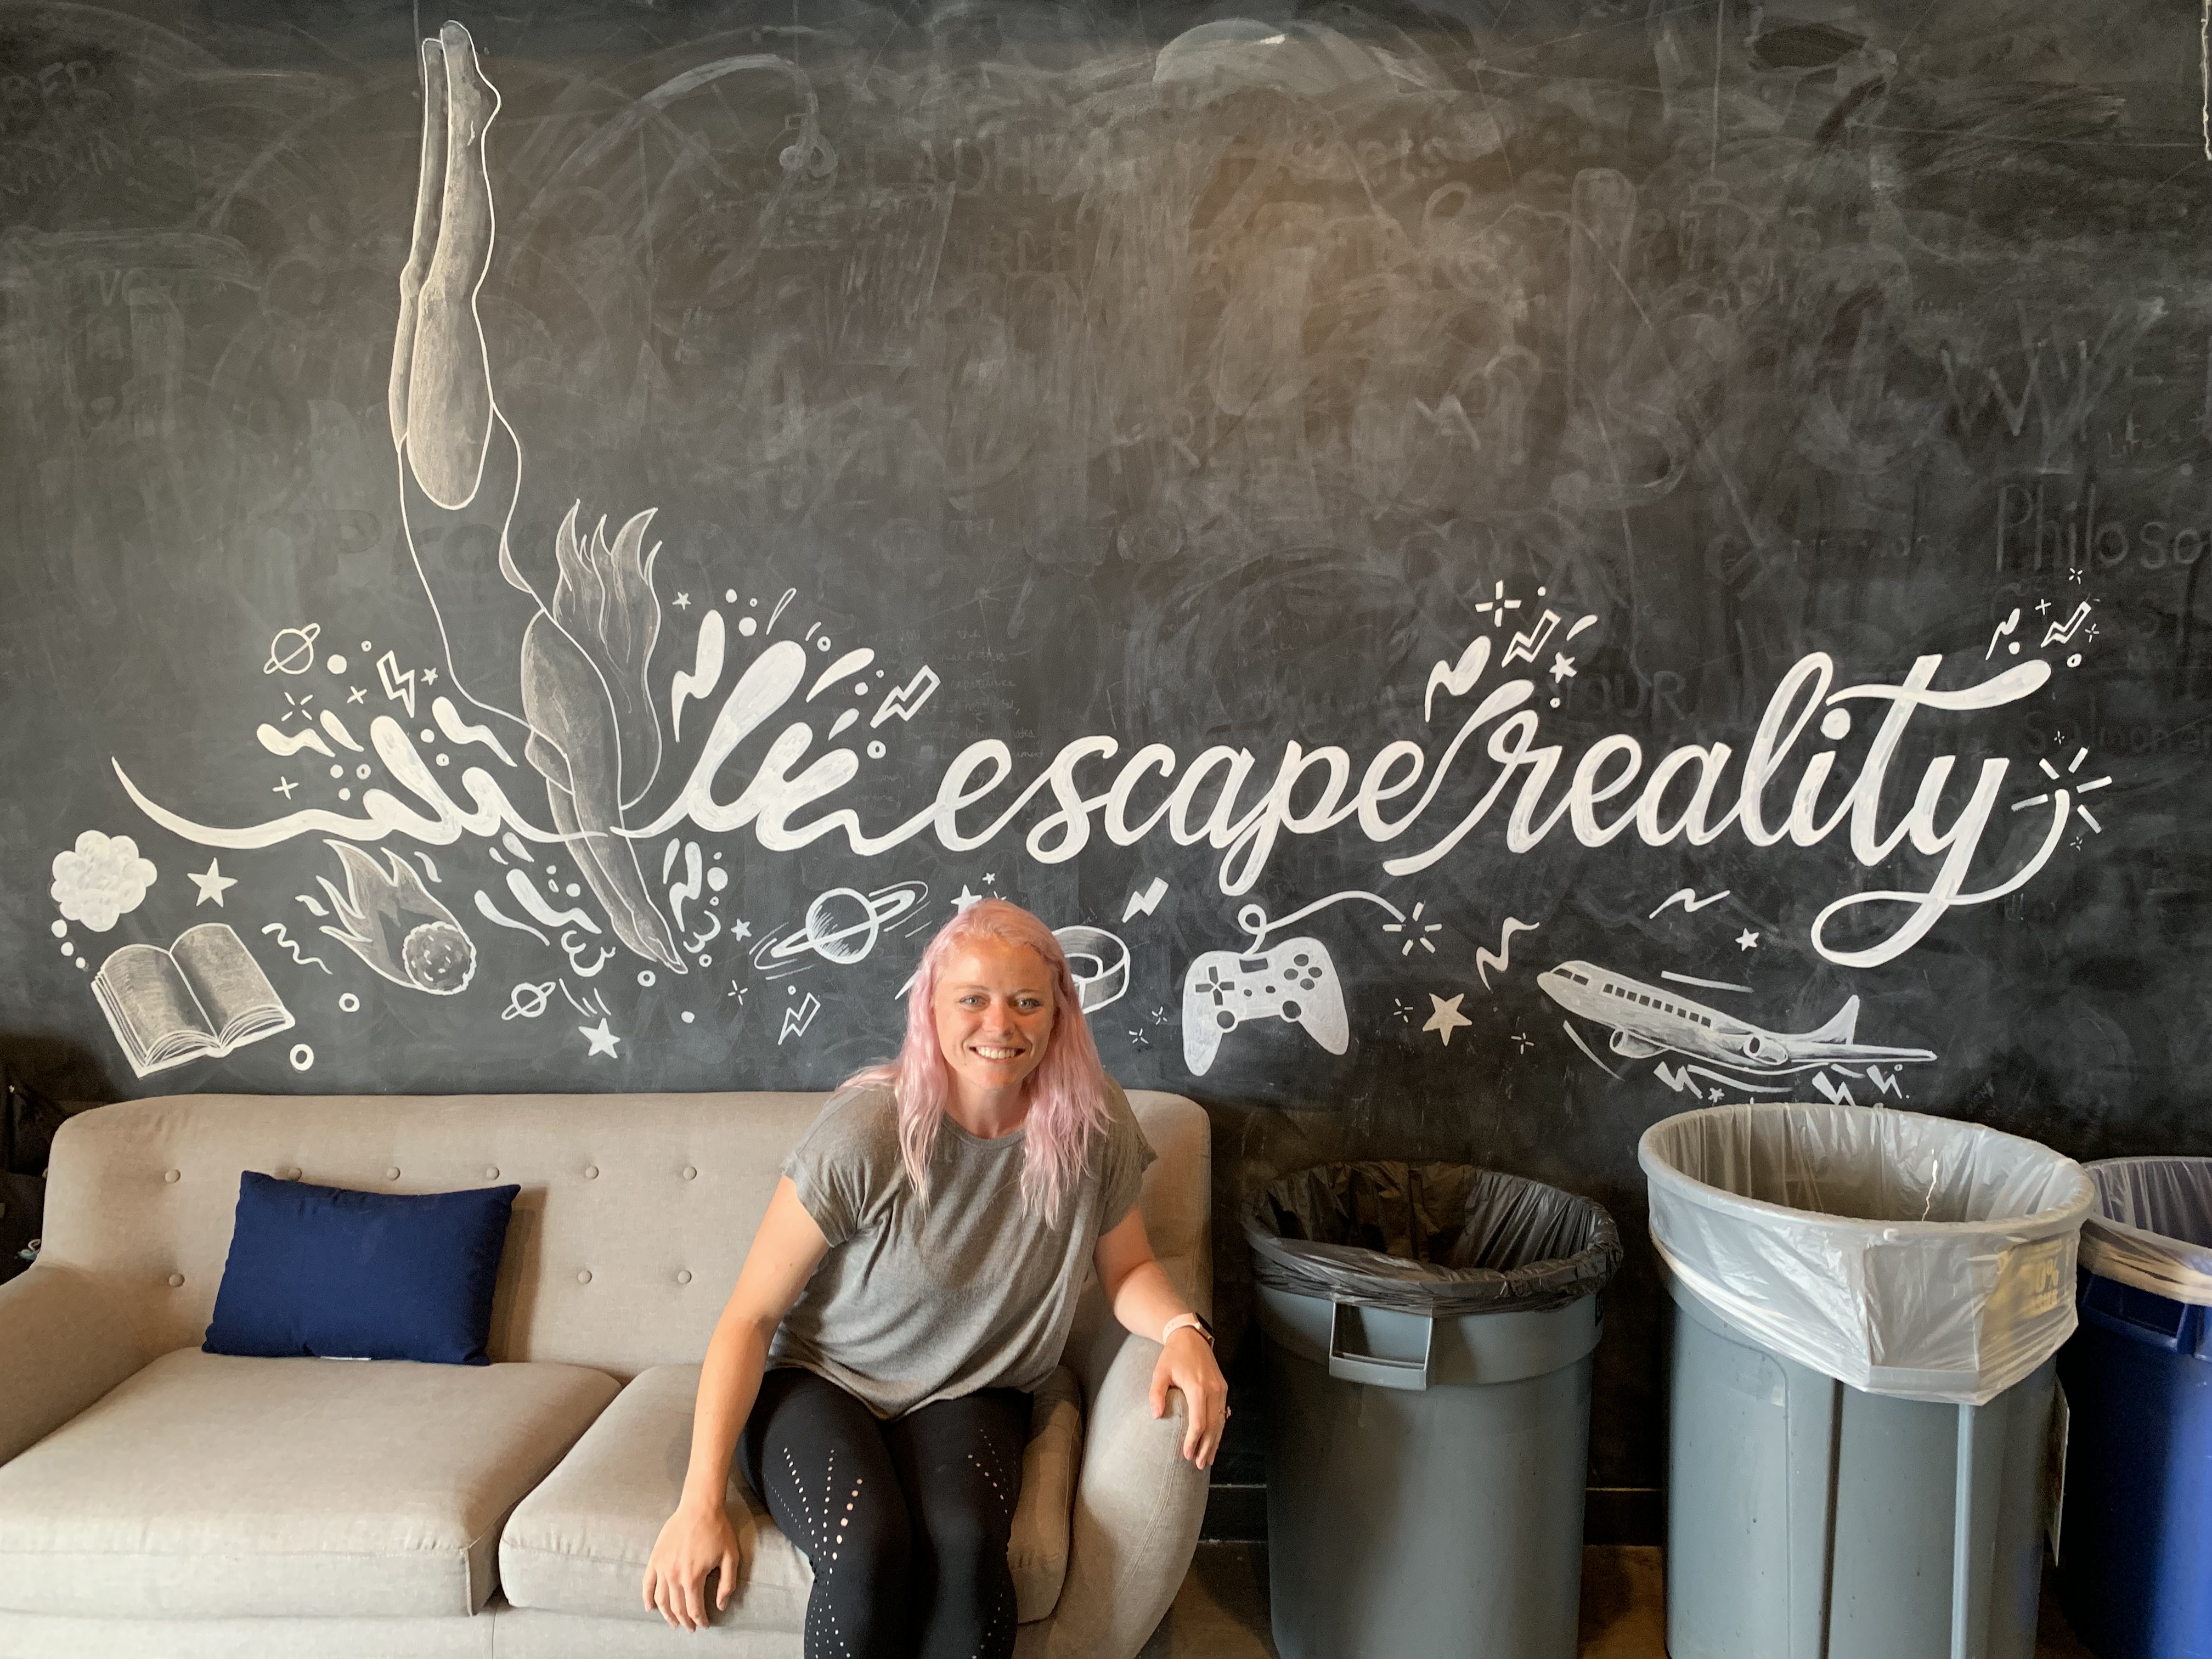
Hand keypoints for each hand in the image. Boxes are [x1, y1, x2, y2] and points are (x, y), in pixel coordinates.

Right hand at [642, 1500, 748, 1631]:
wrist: (700, 1507)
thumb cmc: (718, 1531)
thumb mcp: (731, 1557)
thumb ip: (727, 1584)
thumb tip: (720, 1605)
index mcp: (693, 1577)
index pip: (694, 1609)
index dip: (700, 1620)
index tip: (704, 1625)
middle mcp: (675, 1576)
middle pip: (677, 1608)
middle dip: (685, 1621)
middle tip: (690, 1628)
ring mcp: (662, 1567)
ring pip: (661, 1600)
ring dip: (667, 1615)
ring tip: (674, 1623)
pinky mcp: (655, 1559)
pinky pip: (647, 1583)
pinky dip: (646, 1598)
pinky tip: (650, 1608)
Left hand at [1150, 1326, 1229, 1468]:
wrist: (1190, 1336)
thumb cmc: (1172, 1355)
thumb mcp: (1159, 1372)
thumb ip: (1156, 1393)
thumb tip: (1156, 1416)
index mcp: (1197, 1387)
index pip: (1198, 1421)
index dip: (1193, 1440)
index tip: (1187, 1454)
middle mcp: (1213, 1389)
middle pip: (1213, 1425)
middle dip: (1207, 1447)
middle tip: (1199, 1465)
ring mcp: (1220, 1388)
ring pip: (1220, 1421)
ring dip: (1215, 1441)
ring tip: (1208, 1459)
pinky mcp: (1223, 1387)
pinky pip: (1223, 1412)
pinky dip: (1219, 1429)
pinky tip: (1215, 1440)